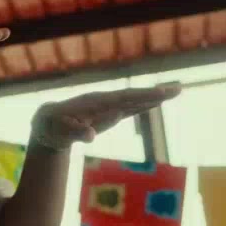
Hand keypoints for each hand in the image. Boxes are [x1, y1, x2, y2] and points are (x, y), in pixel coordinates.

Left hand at [30, 83, 182, 150]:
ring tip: (175, 91)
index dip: (142, 96)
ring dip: (153, 97)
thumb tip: (91, 136)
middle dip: (155, 94)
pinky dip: (144, 104)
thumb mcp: (59, 131)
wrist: (47, 123)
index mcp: (94, 102)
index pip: (123, 98)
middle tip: (178, 89)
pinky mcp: (109, 114)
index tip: (160, 94)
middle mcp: (104, 101)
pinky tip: (156, 102)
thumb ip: (74, 132)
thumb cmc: (52, 126)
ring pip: (135, 101)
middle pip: (134, 96)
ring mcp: (108, 107)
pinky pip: (130, 108)